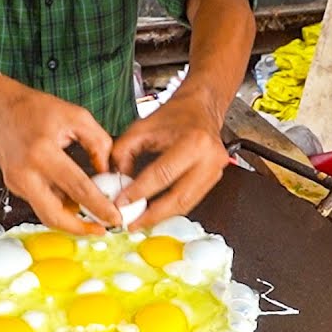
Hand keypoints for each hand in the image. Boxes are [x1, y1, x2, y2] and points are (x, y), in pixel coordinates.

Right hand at [0, 89, 118, 234]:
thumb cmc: (33, 109)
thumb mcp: (75, 116)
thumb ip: (98, 143)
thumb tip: (106, 171)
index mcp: (42, 153)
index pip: (77, 188)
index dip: (99, 207)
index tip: (114, 218)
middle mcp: (25, 172)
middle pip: (54, 216)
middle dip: (79, 229)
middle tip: (99, 229)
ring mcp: (16, 182)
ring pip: (46, 214)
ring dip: (69, 218)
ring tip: (89, 213)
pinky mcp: (14, 187)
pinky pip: (40, 202)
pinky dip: (57, 204)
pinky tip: (70, 196)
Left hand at [111, 94, 230, 231]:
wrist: (201, 107)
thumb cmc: (175, 114)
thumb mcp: (141, 127)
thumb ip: (123, 152)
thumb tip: (116, 180)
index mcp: (193, 141)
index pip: (162, 173)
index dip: (140, 191)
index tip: (122, 203)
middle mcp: (209, 158)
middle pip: (178, 197)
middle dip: (152, 215)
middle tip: (131, 223)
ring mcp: (215, 171)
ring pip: (186, 204)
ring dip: (161, 216)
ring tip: (140, 222)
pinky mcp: (214, 179)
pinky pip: (191, 200)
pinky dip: (171, 209)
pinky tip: (155, 213)